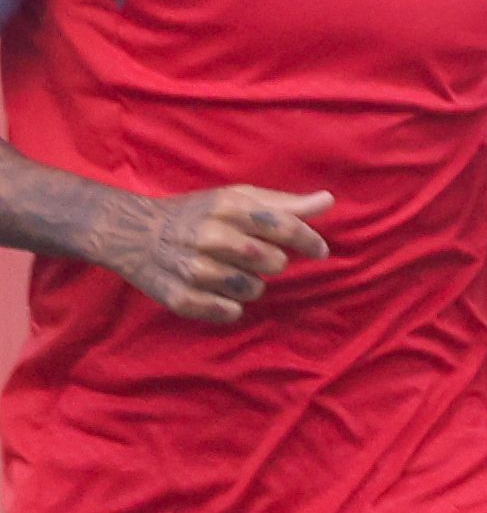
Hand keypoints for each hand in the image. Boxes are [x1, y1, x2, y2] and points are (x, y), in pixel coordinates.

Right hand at [102, 182, 329, 323]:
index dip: (309, 241)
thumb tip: (329, 201)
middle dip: (271, 262)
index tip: (319, 251)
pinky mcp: (181, 299)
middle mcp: (210, 238)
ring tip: (228, 271)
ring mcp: (194, 270)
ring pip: (254, 290)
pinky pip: (230, 313)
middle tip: (251, 257)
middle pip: (274, 263)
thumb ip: (283, 204)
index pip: (285, 227)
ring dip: (249, 285)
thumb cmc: (196, 214)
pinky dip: (229, 306)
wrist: (132, 233)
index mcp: (227, 208)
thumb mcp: (235, 199)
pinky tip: (214, 291)